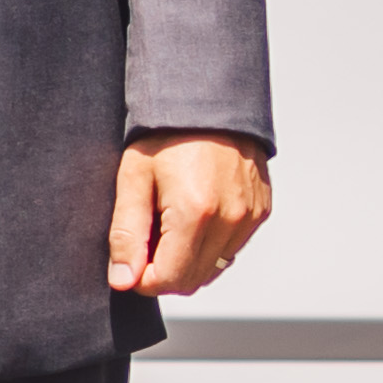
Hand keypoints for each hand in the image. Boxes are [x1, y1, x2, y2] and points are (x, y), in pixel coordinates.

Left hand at [111, 133, 271, 297]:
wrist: (210, 100)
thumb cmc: (166, 136)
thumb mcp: (133, 178)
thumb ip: (126, 234)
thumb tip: (122, 281)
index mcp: (195, 212)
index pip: (168, 280)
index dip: (142, 279)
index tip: (131, 258)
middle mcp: (230, 218)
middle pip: (192, 281)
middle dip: (164, 272)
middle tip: (147, 239)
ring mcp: (250, 216)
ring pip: (213, 269)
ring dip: (188, 260)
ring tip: (171, 224)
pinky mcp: (261, 211)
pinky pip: (231, 250)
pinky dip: (210, 245)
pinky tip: (196, 215)